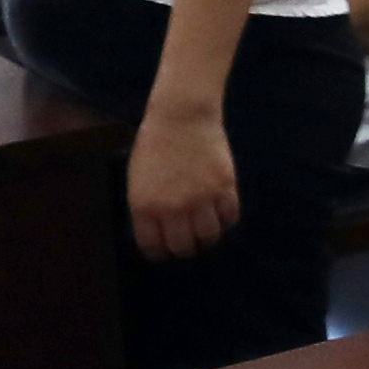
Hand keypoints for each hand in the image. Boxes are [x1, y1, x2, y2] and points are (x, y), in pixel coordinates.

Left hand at [126, 110, 242, 261]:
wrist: (181, 116)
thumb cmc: (155, 145)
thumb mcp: (138, 180)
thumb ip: (147, 208)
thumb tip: (159, 232)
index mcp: (144, 206)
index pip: (153, 246)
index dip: (161, 252)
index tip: (165, 249)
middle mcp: (173, 206)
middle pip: (183, 247)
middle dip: (185, 248)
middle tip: (189, 242)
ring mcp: (201, 197)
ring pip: (210, 236)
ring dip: (208, 237)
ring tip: (206, 230)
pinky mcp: (224, 186)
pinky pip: (230, 216)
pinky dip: (226, 220)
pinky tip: (220, 213)